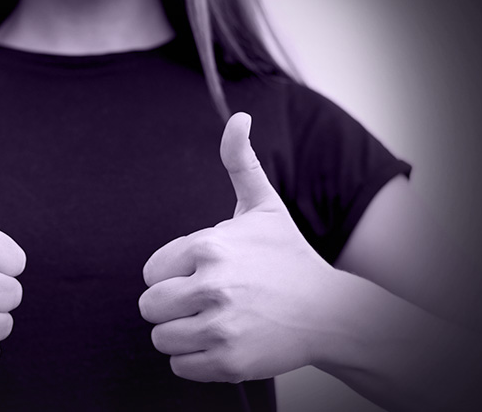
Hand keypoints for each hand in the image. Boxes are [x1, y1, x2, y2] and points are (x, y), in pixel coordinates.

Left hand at [139, 112, 334, 382]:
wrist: (332, 312)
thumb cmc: (288, 256)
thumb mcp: (263, 206)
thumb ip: (240, 161)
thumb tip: (238, 115)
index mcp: (209, 246)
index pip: (150, 273)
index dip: (171, 277)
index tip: (200, 276)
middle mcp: (212, 285)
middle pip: (149, 307)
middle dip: (171, 307)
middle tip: (205, 303)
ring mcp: (221, 326)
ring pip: (161, 338)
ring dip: (182, 334)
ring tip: (216, 322)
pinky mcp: (229, 362)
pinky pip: (180, 366)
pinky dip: (197, 360)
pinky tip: (226, 342)